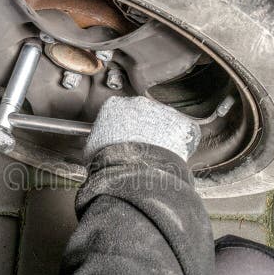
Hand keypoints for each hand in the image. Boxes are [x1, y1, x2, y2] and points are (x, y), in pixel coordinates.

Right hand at [84, 96, 201, 161]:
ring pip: (162, 120)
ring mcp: (161, 111)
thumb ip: (95, 140)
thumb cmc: (111, 161)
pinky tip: (171, 154)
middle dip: (141, 127)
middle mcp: (138, 103)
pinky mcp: (179, 123)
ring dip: (160, 133)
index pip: (116, 110)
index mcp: (114, 106)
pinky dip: (178, 140)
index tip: (119, 136)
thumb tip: (95, 145)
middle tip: (139, 146)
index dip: (119, 125)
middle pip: (141, 112)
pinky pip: (180, 130)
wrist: (135, 171)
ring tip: (155, 153)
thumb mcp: (92, 148)